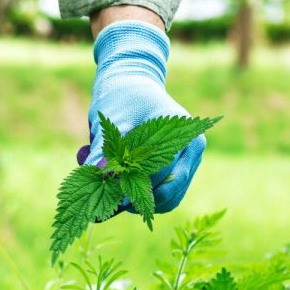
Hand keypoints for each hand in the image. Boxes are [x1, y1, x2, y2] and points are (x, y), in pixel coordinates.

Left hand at [77, 20, 205, 214]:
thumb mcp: (111, 118)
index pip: (162, 170)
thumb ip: (104, 145)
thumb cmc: (121, 96)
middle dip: (137, 199)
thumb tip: (96, 170)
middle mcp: (192, 147)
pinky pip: (166, 195)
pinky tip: (122, 194)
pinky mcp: (179, 168)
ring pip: (168, 198)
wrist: (131, 84)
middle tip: (109, 204)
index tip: (111, 194)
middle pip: (169, 190)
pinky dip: (144, 198)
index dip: (135, 186)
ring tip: (113, 196)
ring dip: (140, 202)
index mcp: (183, 132)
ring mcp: (189, 159)